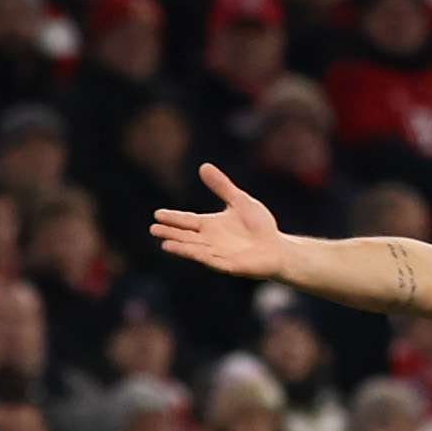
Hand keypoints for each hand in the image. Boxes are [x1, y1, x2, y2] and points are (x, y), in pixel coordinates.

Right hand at [150, 162, 286, 279]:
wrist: (278, 247)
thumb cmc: (259, 226)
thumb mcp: (239, 201)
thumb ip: (222, 186)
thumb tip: (203, 166)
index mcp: (211, 225)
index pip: (188, 220)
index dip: (173, 217)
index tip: (157, 214)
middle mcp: (210, 240)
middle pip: (186, 235)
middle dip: (171, 232)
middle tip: (153, 229)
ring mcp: (218, 253)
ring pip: (195, 249)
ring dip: (180, 246)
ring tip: (164, 243)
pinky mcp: (229, 265)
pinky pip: (211, 260)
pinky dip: (199, 255)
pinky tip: (189, 252)